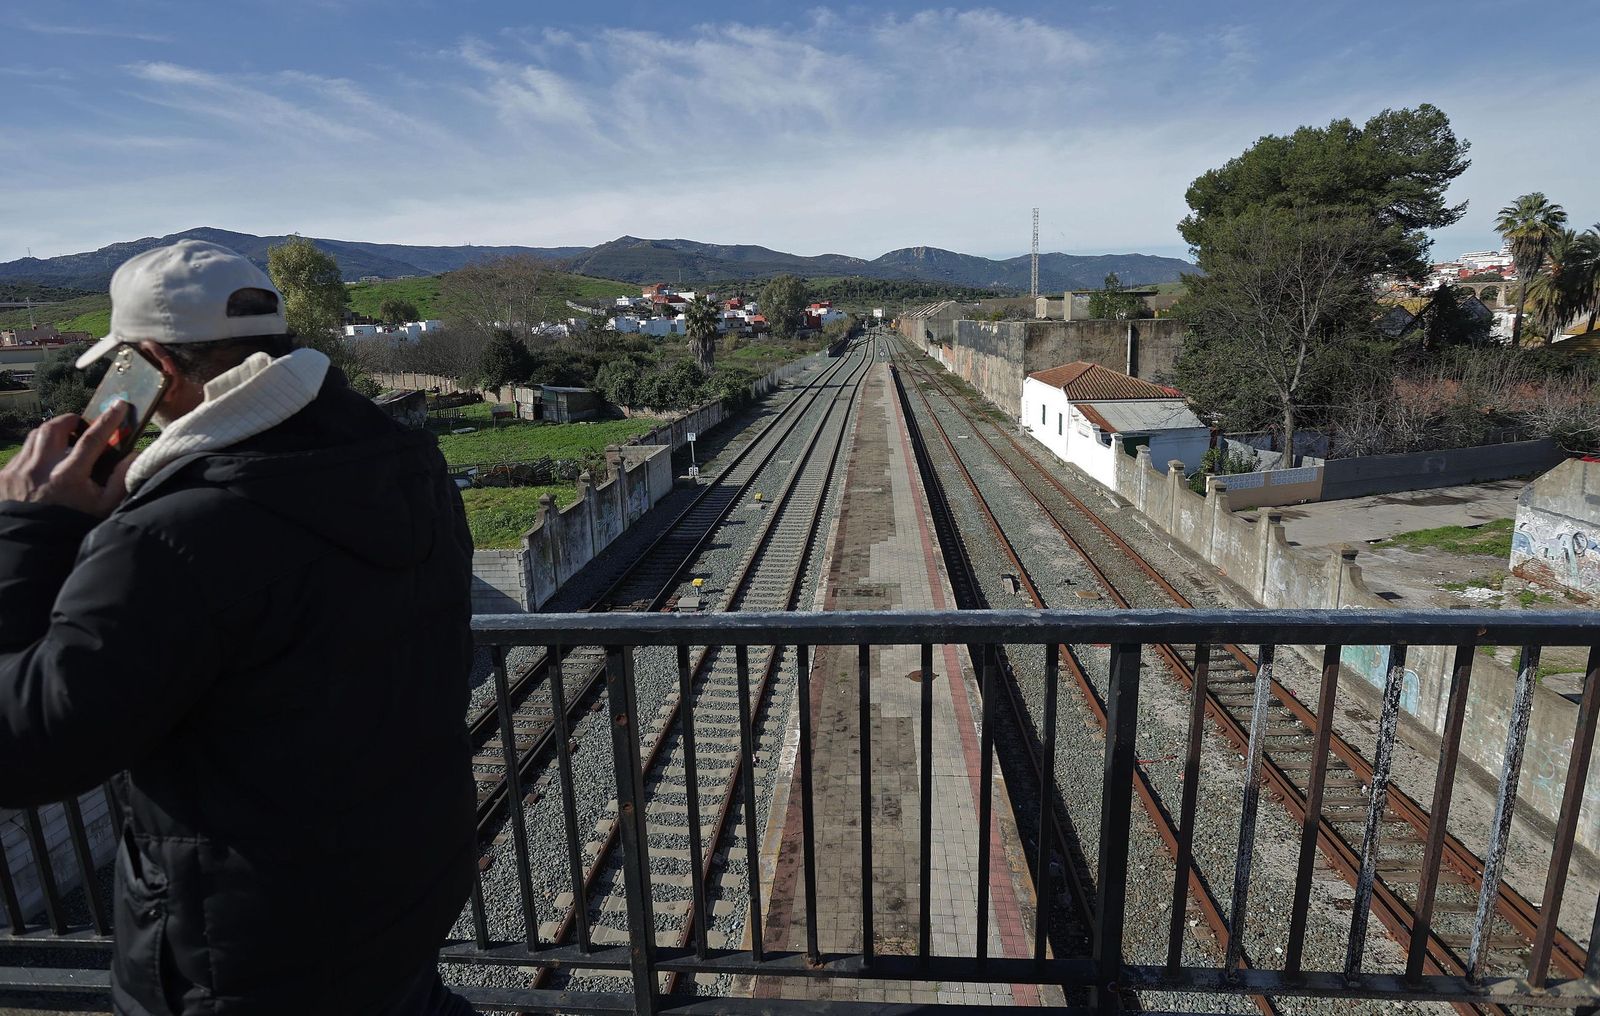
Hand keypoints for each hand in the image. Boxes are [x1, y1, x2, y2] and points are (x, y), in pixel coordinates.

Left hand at [0, 407, 134, 517]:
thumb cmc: (72, 526)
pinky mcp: (4, 476)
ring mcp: (19, 471)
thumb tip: (133, 455)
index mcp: (69, 476)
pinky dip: (35, 451)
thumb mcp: (103, 508)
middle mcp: (41, 469)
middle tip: (81, 424)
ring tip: (62, 440)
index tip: (119, 406)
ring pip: (35, 436)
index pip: (92, 439)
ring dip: (51, 432)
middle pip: (55, 428)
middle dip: (70, 420)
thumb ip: (121, 480)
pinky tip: (44, 463)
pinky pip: (21, 453)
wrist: (32, 547)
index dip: (108, 420)